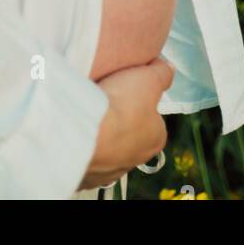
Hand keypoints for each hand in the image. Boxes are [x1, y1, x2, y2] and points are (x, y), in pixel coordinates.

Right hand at [78, 58, 173, 189]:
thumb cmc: (121, 106)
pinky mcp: (85, 176)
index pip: (153, 118)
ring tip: (87, 112)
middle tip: (105, 98)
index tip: (126, 89)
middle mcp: (135, 159)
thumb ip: (161, 73)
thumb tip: (167, 68)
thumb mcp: (148, 78)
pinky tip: (75, 130)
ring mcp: (109, 171)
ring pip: (106, 148)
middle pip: (128, 134)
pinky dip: (81, 146)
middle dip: (118, 119)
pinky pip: (84, 158)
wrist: (85, 131)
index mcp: (155, 138)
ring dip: (99, 134)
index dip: (141, 100)